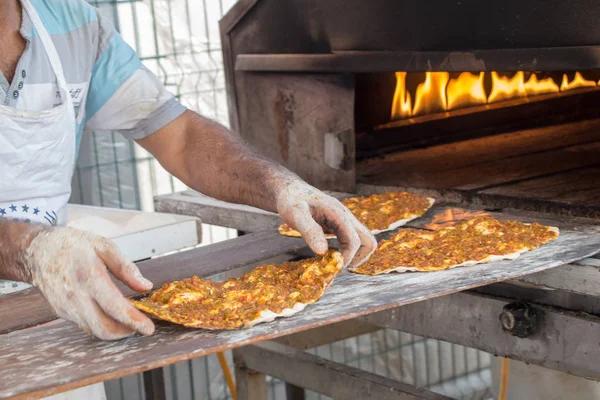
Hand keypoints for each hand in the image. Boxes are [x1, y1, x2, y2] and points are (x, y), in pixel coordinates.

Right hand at [25, 227, 154, 339]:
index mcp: (89, 277)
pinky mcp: (62, 312)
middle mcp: (75, 297)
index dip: (134, 320)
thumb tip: (146, 286)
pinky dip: (102, 326)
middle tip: (142, 327)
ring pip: (95, 331)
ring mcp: (66, 307)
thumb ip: (126, 267)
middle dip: (127, 332)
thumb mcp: (104, 246)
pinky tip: (113, 317)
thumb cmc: (73, 245)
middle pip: (104, 327)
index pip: (114, 307)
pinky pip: (86, 325)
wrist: (38, 251)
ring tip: (131, 322)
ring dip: (115, 331)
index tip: (149, 328)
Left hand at [275, 180, 376, 266]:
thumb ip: (310, 231)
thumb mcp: (296, 214)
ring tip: (334, 263)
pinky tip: (328, 256)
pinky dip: (345, 251)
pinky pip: (351, 239)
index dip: (346, 257)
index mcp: (338, 213)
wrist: (291, 190)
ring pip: (363, 241)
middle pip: (368, 241)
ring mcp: (344, 221)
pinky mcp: (339, 225)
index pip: (354, 240)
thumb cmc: (291, 200)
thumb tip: (322, 252)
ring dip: (354, 255)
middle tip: (338, 267)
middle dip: (357, 258)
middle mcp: (346, 217)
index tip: (331, 268)